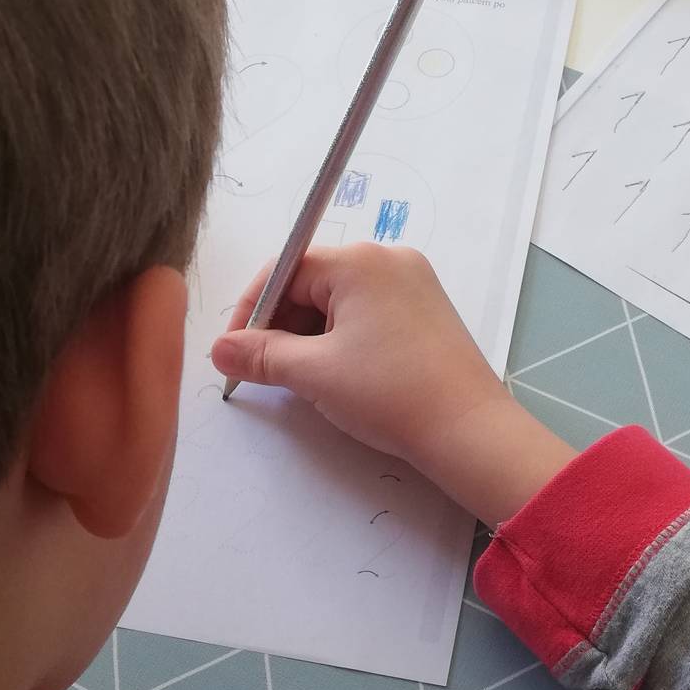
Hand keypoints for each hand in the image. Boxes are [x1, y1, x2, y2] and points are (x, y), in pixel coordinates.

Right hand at [211, 246, 574, 522]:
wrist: (469, 430)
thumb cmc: (390, 394)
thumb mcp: (314, 374)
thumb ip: (261, 355)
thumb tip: (219, 349)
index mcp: (359, 261)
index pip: (284, 271)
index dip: (250, 310)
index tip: (234, 351)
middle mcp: (388, 259)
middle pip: (311, 281)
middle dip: (281, 325)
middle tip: (265, 370)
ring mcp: (413, 283)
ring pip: (339, 300)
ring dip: (310, 335)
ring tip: (302, 378)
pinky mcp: (427, 310)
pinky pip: (368, 312)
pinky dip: (342, 338)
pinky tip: (338, 373)